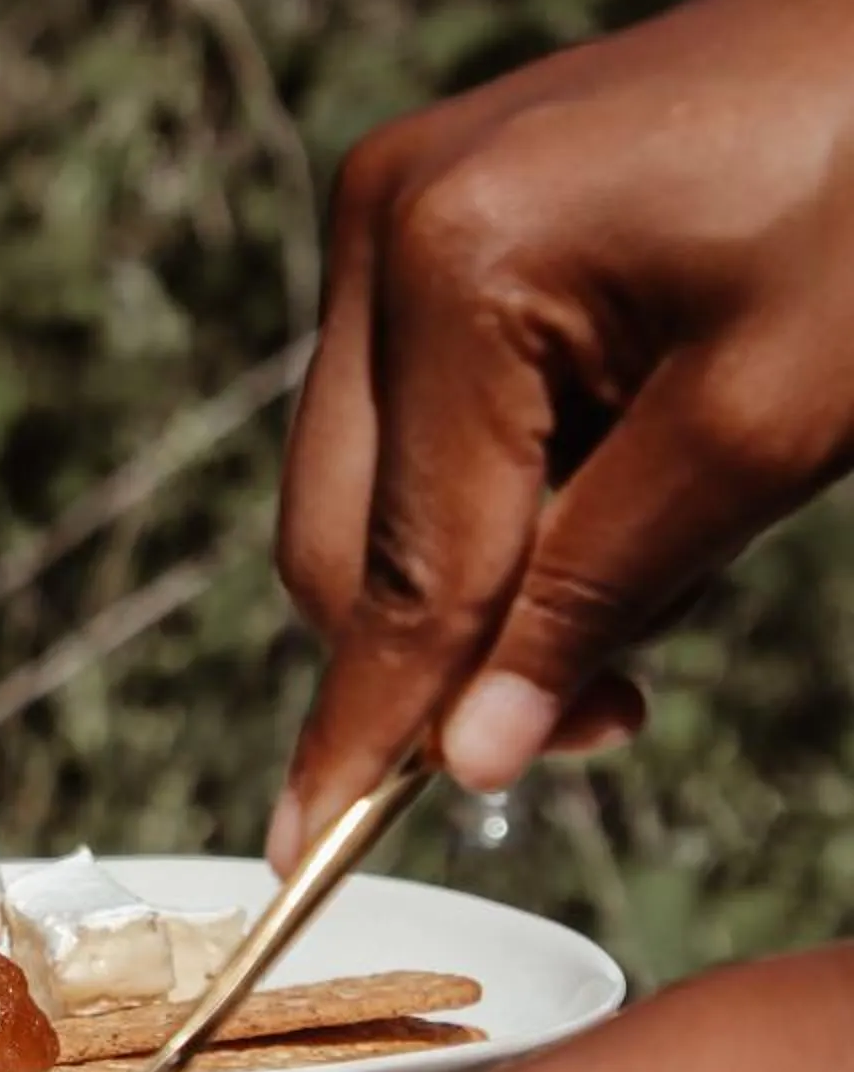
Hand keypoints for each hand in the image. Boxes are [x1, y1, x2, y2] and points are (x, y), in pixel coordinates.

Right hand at [270, 0, 853, 871]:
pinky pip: (411, 415)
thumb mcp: (769, 425)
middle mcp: (383, 222)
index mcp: (454, 258)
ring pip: (368, 488)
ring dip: (476, 581)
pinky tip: (610, 494)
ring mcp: (395, 207)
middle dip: (442, 658)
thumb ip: (601, 599)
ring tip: (642, 587)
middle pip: (340, 538)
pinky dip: (491, 496)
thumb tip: (463, 760)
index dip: (366, 732)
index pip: (401, 566)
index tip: (301, 864)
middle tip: (607, 717)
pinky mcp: (430, 211)